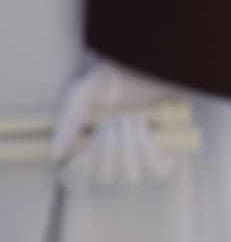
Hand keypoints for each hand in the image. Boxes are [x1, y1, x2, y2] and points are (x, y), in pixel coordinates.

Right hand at [51, 59, 190, 189]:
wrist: (153, 61)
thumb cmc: (115, 77)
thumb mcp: (84, 91)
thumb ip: (69, 120)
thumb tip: (56, 155)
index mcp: (86, 147)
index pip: (74, 179)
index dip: (77, 173)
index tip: (84, 155)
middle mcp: (114, 158)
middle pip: (103, 178)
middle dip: (106, 148)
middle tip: (113, 120)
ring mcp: (141, 158)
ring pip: (130, 176)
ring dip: (127, 147)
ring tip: (130, 117)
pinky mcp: (164, 152)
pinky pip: (157, 168)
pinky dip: (148, 150)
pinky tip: (144, 128)